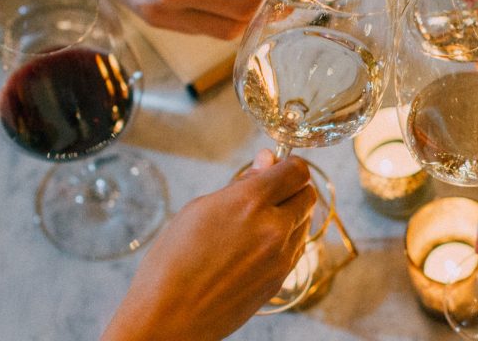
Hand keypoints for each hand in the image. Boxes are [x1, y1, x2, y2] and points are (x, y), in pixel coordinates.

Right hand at [101, 151, 315, 340]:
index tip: (277, 167)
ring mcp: (281, 257)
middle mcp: (274, 228)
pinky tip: (256, 246)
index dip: (288, 164)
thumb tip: (266, 162)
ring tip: (254, 224)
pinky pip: (296, 249)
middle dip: (292, 189)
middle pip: (308, 194)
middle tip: (267, 193)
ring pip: (304, 222)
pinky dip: (285, 241)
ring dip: (289, 215)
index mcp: (251, 202)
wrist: (169, 316)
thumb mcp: (199, 209)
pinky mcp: (280, 280)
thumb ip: (241, 184)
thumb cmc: (173, 261)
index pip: (297, 170)